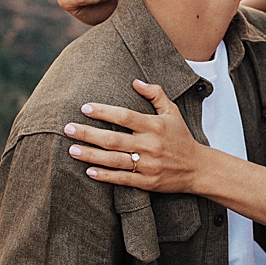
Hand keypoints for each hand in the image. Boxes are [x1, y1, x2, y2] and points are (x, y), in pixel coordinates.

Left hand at [63, 85, 202, 194]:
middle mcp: (149, 145)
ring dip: (91, 155)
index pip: (124, 116)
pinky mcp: (147, 183)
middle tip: (67, 129)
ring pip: (114, 160)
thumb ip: (155, 94)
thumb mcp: (172, 112)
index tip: (85, 108)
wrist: (198, 169)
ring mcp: (148, 165)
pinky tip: (88, 171)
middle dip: (88, 134)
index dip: (104, 112)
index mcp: (154, 126)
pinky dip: (105, 176)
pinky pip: (122, 179)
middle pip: (113, 139)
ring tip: (71, 150)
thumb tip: (135, 81)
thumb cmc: (181, 138)